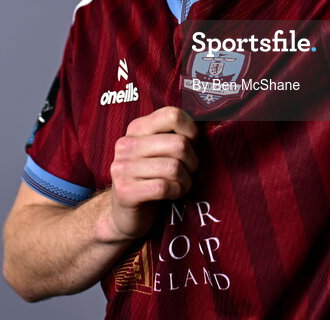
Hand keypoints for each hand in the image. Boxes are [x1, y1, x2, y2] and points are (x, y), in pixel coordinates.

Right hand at [104, 106, 197, 240]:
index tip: (192, 144)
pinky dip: (175, 192)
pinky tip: (172, 194)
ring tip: (180, 184)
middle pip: (179, 144)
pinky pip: (164, 187)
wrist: (125, 213)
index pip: (172, 115)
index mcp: (137, 128)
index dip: (191, 130)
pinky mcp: (125, 191)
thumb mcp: (162, 151)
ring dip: (185, 180)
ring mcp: (123, 167)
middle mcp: (126, 144)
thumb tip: (207, 125)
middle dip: (192, 161)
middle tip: (188, 171)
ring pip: (174, 167)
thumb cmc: (152, 177)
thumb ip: (177, 135)